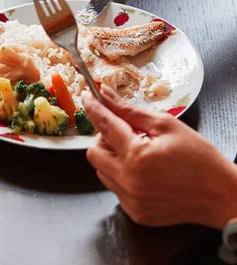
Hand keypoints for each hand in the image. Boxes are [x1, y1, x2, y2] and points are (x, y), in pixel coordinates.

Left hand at [83, 85, 236, 228]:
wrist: (220, 195)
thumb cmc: (198, 157)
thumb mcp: (165, 125)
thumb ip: (130, 110)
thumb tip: (106, 94)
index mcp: (136, 156)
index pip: (104, 126)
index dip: (93, 108)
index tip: (87, 96)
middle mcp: (129, 181)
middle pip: (93, 152)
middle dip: (103, 137)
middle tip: (124, 131)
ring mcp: (130, 201)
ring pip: (101, 171)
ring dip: (111, 157)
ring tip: (136, 151)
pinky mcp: (135, 213)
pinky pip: (115, 189)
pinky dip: (121, 175)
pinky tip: (142, 170)